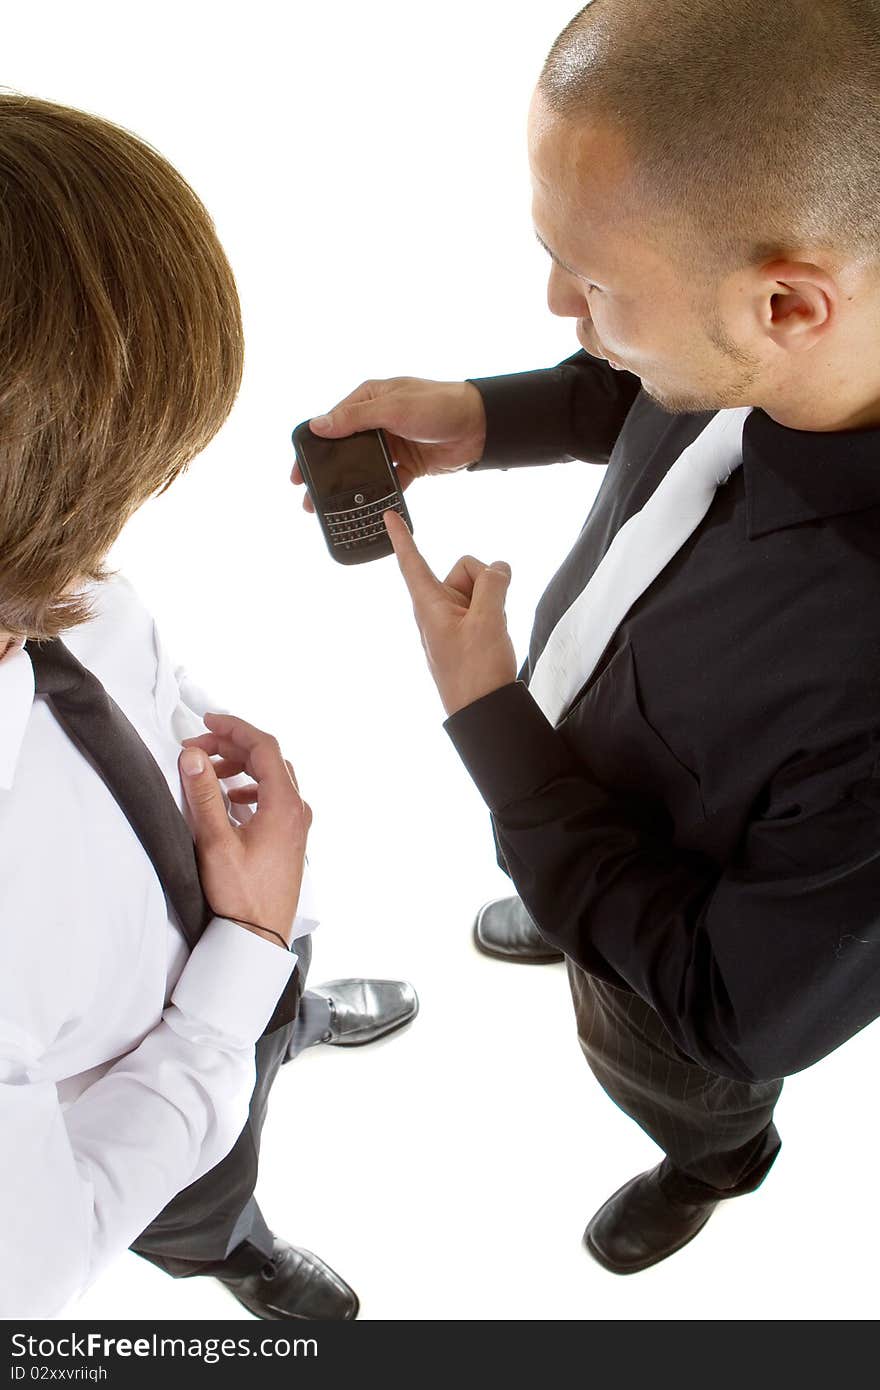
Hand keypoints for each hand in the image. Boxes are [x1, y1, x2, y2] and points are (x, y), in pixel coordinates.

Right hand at [177, 713, 310, 946]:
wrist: (260, 937)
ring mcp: (297, 824)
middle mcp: (298, 810)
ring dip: (241, 766)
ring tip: (209, 771)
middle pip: (269, 758)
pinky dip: (251, 787)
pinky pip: (274, 797)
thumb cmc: (240, 895)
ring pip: (273, 777)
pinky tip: (230, 800)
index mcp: (285, 804)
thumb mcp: (216, 842)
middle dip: (233, 746)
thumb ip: (204, 796)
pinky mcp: (290, 838)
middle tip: (198, 748)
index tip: (207, 721)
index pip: (264, 746)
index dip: (235, 727)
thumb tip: (192, 755)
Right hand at [290, 376, 486, 511]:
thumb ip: (356, 418)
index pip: (332, 421)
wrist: (481, 426)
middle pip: (344, 449)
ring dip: (347, 486)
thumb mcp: (394, 408)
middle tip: (307, 495)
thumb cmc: (439, 406)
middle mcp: (378, 420)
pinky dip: (377, 494)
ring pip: (363, 468)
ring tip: (329, 507)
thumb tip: (318, 425)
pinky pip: (387, 481)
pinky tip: (363, 509)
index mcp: (370, 398)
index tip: (296, 470)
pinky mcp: (409, 464)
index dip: (312, 445)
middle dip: (326, 472)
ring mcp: (393, 443)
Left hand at [384, 509, 517, 717]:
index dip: (402, 536)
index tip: (387, 514)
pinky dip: (495, 612)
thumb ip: (494, 585)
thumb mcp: (488, 621)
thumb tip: (498, 567)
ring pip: (479, 588)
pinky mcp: (467, 631)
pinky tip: (497, 635)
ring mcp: (453, 621)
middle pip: (464, 569)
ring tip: (492, 632)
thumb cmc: (476, 673)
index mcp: (429, 605)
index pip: (412, 561)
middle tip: (488, 615)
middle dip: (483, 581)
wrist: (484, 712)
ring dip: (493, 601)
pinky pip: (484, 606)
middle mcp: (437, 609)